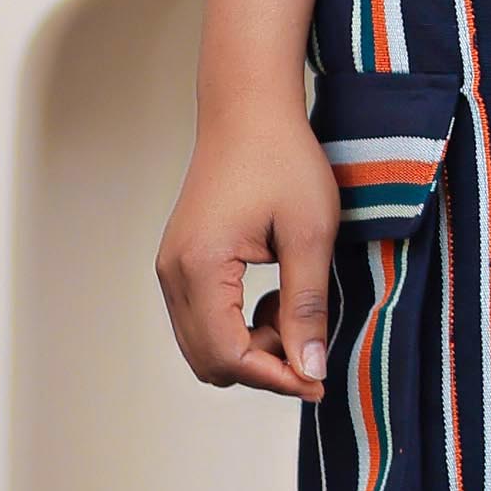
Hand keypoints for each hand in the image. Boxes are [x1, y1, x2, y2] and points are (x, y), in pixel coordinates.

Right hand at [158, 97, 339, 397]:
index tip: (320, 379)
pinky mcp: (180, 265)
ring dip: (250, 349)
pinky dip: (238, 329)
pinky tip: (273, 299)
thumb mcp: (311, 234)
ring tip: (293, 311)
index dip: (277, 377)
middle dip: (262, 367)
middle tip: (309, 342)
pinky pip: (202, 322)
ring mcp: (170, 270)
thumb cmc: (283, 160)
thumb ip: (307, 306)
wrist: (247, 111)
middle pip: (209, 362)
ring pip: (204, 347)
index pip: (229, 356)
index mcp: (201, 267)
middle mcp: (172, 274)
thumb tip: (310, 369)